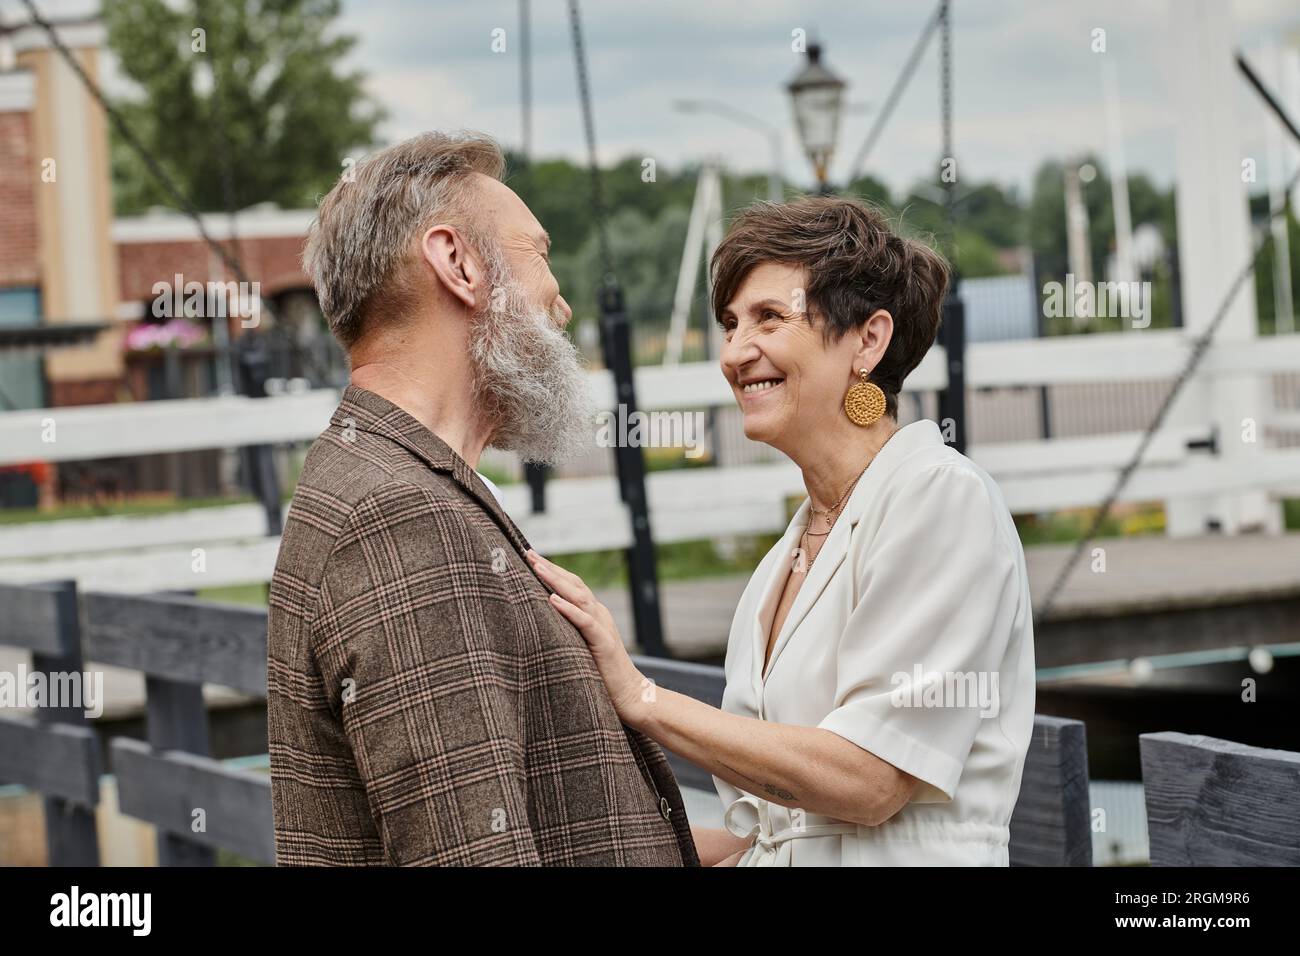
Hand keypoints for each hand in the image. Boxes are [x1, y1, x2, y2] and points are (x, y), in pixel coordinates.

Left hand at [525, 549, 649, 726]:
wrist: (630, 695)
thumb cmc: (601, 675)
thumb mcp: (579, 647)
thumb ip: (566, 631)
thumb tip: (539, 621)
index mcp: (592, 614)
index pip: (570, 585)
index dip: (551, 570)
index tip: (529, 557)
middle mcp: (598, 614)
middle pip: (573, 584)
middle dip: (550, 567)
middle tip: (527, 553)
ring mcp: (603, 626)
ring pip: (579, 596)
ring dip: (556, 580)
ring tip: (536, 567)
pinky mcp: (604, 643)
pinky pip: (585, 621)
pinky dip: (569, 609)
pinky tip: (552, 600)